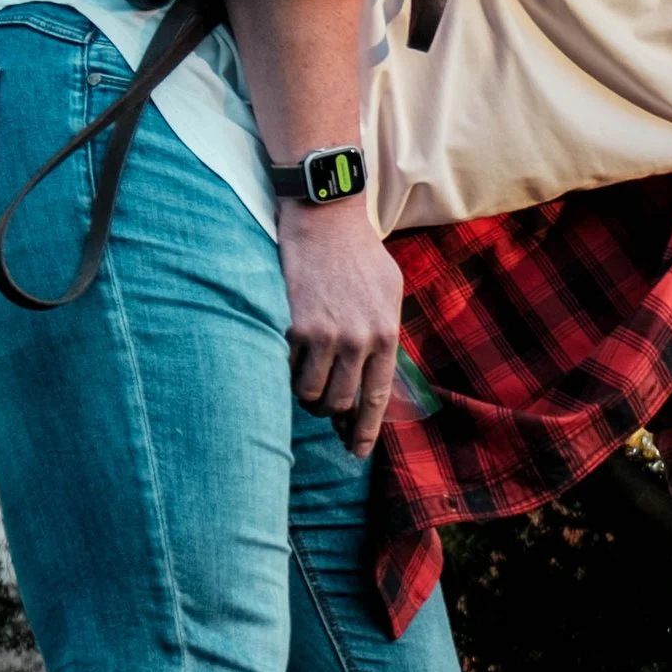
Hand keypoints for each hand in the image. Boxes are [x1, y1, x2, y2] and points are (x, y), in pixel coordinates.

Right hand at [276, 205, 404, 456]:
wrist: (326, 219)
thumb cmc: (359, 254)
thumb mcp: (389, 292)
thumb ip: (385, 332)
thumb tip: (378, 372)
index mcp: (386, 335)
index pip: (375, 398)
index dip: (364, 430)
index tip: (355, 452)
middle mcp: (359, 341)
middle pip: (340, 403)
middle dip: (328, 411)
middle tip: (319, 404)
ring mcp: (326, 335)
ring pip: (309, 393)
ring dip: (303, 393)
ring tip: (300, 377)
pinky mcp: (294, 326)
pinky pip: (285, 370)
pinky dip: (282, 371)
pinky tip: (283, 358)